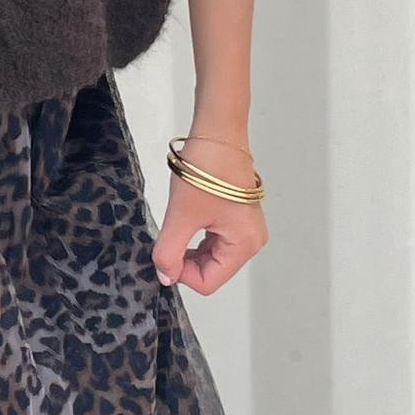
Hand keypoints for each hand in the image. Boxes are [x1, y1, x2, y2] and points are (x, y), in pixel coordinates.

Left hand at [150, 130, 268, 295]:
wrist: (217, 132)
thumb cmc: (206, 171)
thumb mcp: (181, 215)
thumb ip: (169, 251)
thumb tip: (165, 277)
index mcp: (244, 245)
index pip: (208, 282)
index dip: (181, 274)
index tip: (163, 252)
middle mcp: (251, 240)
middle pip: (212, 269)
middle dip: (185, 259)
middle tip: (166, 236)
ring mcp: (246, 227)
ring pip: (211, 254)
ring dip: (189, 246)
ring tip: (177, 222)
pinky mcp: (237, 214)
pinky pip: (214, 238)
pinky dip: (196, 234)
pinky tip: (185, 218)